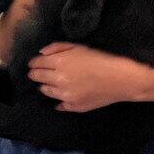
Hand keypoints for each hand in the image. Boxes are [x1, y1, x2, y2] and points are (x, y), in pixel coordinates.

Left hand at [27, 42, 145, 111]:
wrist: (120, 79)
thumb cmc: (101, 59)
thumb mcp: (79, 47)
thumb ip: (57, 47)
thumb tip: (41, 54)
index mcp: (59, 62)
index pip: (36, 64)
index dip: (33, 63)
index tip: (33, 63)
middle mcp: (58, 80)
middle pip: (37, 78)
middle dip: (35, 74)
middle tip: (37, 73)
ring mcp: (64, 95)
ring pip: (45, 91)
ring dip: (45, 86)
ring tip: (49, 83)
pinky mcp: (73, 107)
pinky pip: (58, 105)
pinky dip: (58, 100)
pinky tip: (61, 96)